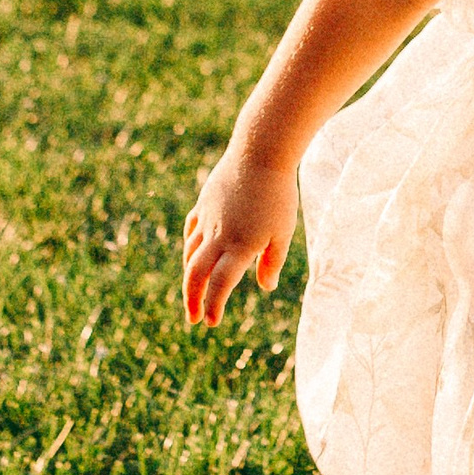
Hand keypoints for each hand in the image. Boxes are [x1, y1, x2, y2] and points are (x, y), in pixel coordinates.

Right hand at [182, 140, 297, 326]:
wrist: (260, 152)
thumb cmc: (279, 194)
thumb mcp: (283, 231)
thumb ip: (272, 262)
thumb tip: (265, 287)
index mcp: (240, 245)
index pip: (220, 284)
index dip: (213, 306)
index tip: (210, 322)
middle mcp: (219, 235)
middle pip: (195, 274)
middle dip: (192, 299)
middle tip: (193, 318)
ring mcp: (208, 219)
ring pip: (190, 253)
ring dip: (189, 276)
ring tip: (195, 290)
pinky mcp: (204, 204)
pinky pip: (192, 231)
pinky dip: (190, 247)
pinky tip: (193, 254)